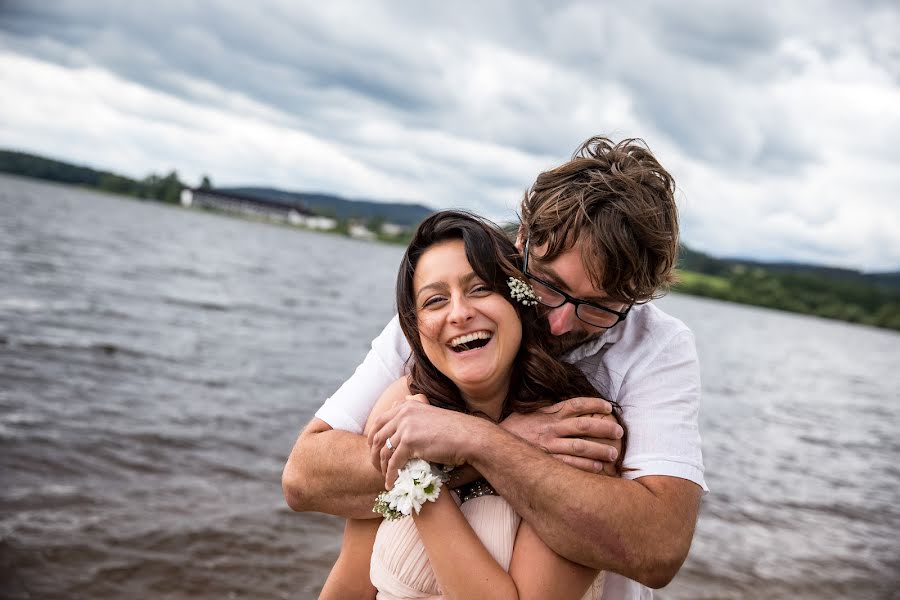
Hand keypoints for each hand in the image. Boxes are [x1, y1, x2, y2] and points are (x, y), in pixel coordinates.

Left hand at [367, 395, 481, 488]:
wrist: (469, 437)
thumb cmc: (453, 430)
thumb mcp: (429, 416)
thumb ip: (413, 415)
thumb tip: (400, 416)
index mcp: (407, 406)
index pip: (379, 421)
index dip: (373, 437)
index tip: (373, 450)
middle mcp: (403, 413)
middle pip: (378, 436)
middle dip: (374, 454)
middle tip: (376, 467)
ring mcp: (406, 427)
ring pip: (384, 451)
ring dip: (381, 467)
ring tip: (384, 477)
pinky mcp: (410, 442)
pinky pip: (394, 463)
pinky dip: (390, 475)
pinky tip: (391, 484)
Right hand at [501, 396, 622, 473]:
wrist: (491, 444)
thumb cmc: (512, 429)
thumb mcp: (530, 413)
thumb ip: (548, 410)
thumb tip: (568, 407)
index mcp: (548, 413)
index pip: (576, 404)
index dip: (594, 404)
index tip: (608, 406)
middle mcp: (551, 428)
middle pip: (584, 426)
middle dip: (604, 429)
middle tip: (619, 433)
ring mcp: (548, 446)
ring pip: (580, 447)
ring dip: (600, 450)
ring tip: (614, 453)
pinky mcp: (545, 461)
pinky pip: (569, 465)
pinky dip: (585, 467)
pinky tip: (598, 468)